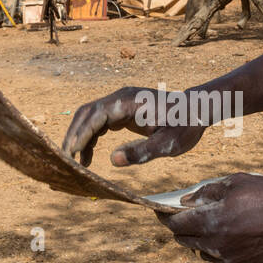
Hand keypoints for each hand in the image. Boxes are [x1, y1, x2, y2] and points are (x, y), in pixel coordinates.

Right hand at [62, 86, 206, 167]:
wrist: (197, 110)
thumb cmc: (185, 125)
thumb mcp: (168, 144)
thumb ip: (142, 152)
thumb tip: (114, 161)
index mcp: (129, 102)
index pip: (96, 115)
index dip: (82, 134)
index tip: (71, 153)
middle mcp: (121, 98)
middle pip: (86, 113)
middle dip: (73, 135)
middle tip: (64, 160)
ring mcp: (120, 104)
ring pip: (90, 118)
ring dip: (79, 138)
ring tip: (76, 163)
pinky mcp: (123, 112)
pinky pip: (99, 123)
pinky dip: (90, 139)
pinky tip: (88, 157)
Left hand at [161, 174, 262, 262]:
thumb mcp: (236, 182)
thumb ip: (206, 192)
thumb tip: (186, 202)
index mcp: (212, 222)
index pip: (176, 224)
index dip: (165, 217)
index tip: (161, 211)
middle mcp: (216, 245)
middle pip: (185, 240)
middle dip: (181, 229)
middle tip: (183, 217)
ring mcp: (229, 260)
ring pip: (202, 252)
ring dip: (200, 239)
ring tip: (211, 225)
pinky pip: (220, 259)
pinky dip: (219, 248)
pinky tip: (230, 236)